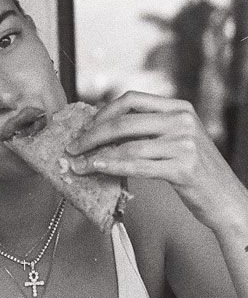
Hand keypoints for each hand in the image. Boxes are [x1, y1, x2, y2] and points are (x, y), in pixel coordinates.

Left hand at [66, 91, 245, 230]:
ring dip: (95, 155)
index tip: (85, 128)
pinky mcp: (182, 167)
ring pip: (127, 146)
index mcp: (180, 108)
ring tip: (77, 165)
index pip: (131, 100)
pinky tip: (95, 167)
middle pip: (123, 122)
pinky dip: (112, 166)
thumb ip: (150, 131)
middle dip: (91, 135)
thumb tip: (105, 132)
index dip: (102, 112)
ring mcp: (184, 143)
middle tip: (72, 147)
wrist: (225, 197)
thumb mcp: (177, 140)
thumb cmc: (196, 172)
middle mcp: (182, 121)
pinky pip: (137, 165)